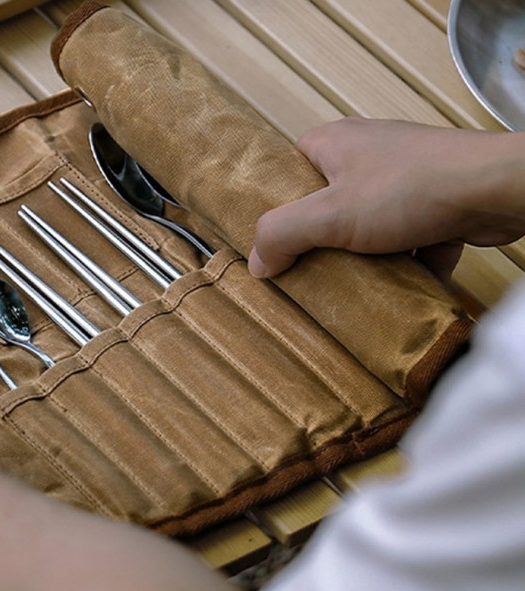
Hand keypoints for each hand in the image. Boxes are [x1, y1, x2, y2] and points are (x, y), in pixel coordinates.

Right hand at [249, 118, 524, 279]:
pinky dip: (405, 263)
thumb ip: (283, 234)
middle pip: (328, 205)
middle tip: (311, 272)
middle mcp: (368, 155)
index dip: (280, 206)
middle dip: (323, 242)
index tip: (277, 242)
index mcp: (334, 144)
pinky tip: (401, 286)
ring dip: (365, 258)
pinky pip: (408, 239)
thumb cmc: (409, 190)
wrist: (494, 190)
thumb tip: (257, 262)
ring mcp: (405, 178)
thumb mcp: (329, 215)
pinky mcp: (435, 203)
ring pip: (368, 226)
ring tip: (355, 286)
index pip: (291, 172)